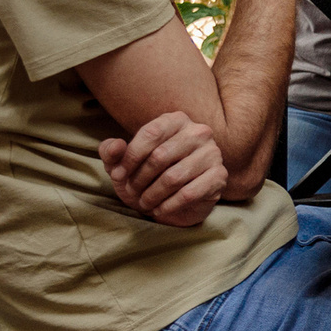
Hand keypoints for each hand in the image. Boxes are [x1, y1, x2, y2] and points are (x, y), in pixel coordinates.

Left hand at [97, 111, 228, 226]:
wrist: (173, 202)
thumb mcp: (122, 165)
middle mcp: (198, 132)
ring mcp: (212, 153)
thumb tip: (115, 146)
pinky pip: (189, 193)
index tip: (118, 175)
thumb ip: (111, 152)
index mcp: (176, 120)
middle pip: (160, 156)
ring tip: (144, 203)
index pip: (150, 134)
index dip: (130, 157)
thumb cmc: (146, 177)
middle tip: (132, 192)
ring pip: (173, 177)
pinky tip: (160, 210)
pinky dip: (169, 206)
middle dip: (140, 179)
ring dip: (152, 195)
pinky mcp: (219, 176)